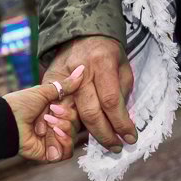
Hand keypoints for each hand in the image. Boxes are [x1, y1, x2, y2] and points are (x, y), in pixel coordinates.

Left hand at [5, 65, 83, 163]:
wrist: (7, 121)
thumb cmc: (21, 104)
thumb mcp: (44, 91)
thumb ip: (65, 85)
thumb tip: (82, 69)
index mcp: (56, 112)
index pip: (76, 112)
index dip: (71, 109)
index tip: (57, 105)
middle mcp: (56, 126)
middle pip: (76, 125)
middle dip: (66, 119)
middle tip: (50, 114)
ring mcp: (53, 140)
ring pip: (73, 138)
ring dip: (64, 130)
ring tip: (50, 125)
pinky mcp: (50, 154)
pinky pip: (66, 153)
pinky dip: (63, 144)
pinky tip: (54, 135)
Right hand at [44, 35, 136, 149]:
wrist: (80, 34)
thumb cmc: (107, 53)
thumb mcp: (123, 68)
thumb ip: (122, 94)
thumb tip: (121, 122)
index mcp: (102, 63)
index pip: (111, 101)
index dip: (121, 123)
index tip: (130, 138)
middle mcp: (80, 71)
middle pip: (89, 112)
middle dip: (104, 134)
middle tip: (116, 146)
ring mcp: (61, 77)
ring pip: (70, 115)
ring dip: (83, 135)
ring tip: (94, 145)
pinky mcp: (49, 83)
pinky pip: (56, 110)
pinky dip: (64, 126)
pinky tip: (73, 138)